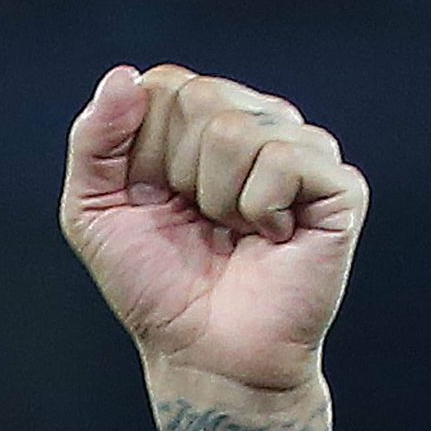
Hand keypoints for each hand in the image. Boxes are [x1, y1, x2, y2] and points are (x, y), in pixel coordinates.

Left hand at [60, 66, 366, 397]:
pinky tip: (270, 238)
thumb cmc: (155, 287)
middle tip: (196, 222)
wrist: (204, 355)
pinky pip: (283, 159)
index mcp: (201, 121)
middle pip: (200, 98)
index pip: (163, 85)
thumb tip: (123, 75)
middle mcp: (255, 123)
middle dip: (177, 174)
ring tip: (231, 234)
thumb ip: (92, 143)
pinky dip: (259, 209)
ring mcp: (302, 148)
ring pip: (237, 130)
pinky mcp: (338, 184)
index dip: (143, 153)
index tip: (153, 202)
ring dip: (216, 198)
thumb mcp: (93, 213)